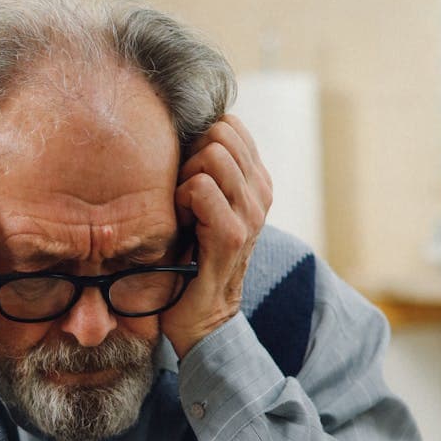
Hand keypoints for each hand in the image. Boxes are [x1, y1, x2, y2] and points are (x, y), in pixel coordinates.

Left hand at [160, 114, 272, 357]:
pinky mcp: (232, 234)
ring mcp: (251, 212)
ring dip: (184, 179)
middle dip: (189, 156)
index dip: (197, 141)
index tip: (186, 175)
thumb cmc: (189, 255)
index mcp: (255, 180)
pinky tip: (181, 225)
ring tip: (182, 211)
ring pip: (211, 155)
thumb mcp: (202, 205)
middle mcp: (260, 191)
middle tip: (181, 194)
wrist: (200, 316)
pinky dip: (180, 201)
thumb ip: (203, 168)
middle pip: (219, 132)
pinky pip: (199, 187)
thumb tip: (179, 129)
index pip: (229, 124)